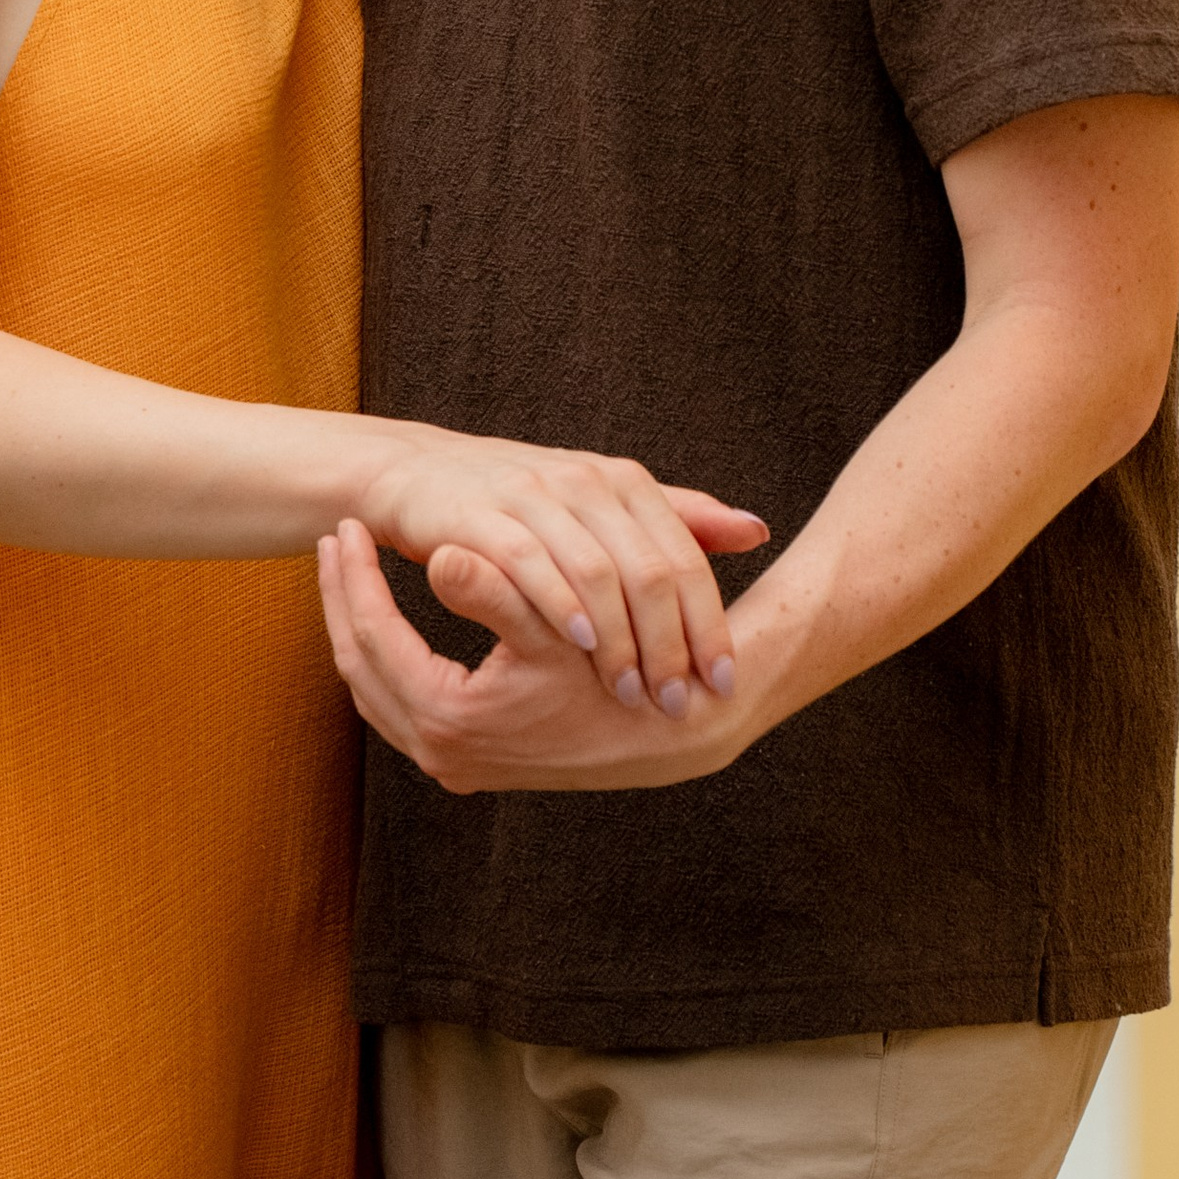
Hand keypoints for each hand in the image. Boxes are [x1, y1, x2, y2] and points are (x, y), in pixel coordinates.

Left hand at [318, 519, 748, 791]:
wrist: (671, 732)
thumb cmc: (619, 672)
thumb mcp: (557, 629)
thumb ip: (496, 594)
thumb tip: (438, 558)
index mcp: (452, 720)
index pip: (372, 638)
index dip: (356, 579)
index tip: (346, 527)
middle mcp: (441, 752)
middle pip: (360, 664)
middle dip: (343, 599)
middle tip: (333, 541)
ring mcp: (451, 761)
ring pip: (375, 688)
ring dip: (360, 627)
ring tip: (352, 570)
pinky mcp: (467, 759)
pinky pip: (400, 703)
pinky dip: (388, 657)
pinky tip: (390, 617)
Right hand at [358, 437, 765, 715]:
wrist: (421, 475)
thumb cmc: (523, 503)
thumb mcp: (604, 508)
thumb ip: (678, 519)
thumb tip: (757, 531)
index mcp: (625, 481)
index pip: (685, 558)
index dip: (709, 623)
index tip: (724, 684)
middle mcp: (587, 481)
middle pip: (650, 569)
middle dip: (671, 645)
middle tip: (679, 703)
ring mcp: (535, 495)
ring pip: (598, 572)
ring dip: (621, 641)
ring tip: (635, 694)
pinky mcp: (482, 516)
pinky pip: (532, 564)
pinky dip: (561, 607)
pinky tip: (580, 648)